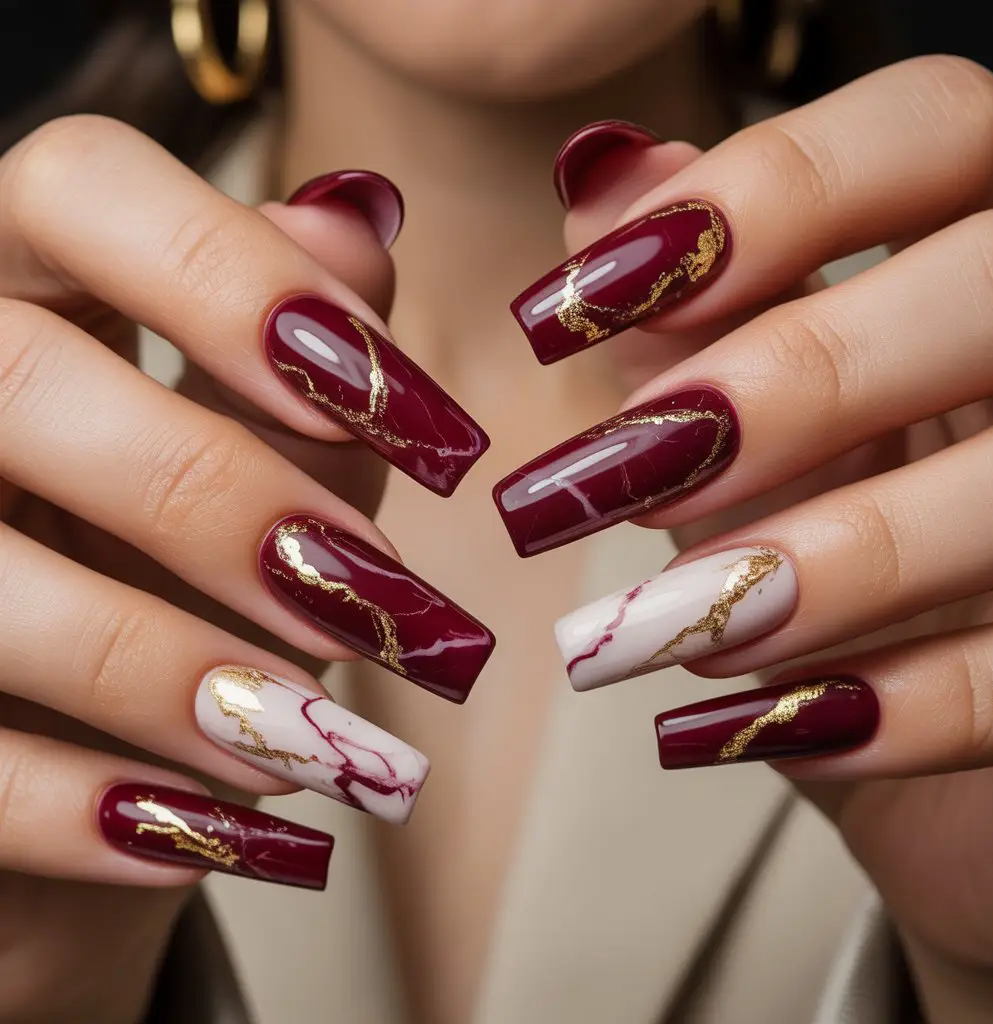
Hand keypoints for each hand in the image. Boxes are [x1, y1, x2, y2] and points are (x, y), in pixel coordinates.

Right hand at [0, 117, 489, 1021]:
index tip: (399, 403)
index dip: (241, 276)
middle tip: (391, 609)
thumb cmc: (189, 560)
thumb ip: (302, 339)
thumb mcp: (266, 441)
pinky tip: (237, 837)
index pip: (85, 184)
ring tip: (334, 749)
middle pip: (24, 376)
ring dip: (182, 680)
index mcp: (22, 282)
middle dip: (229, 500)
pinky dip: (103, 814)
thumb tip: (363, 221)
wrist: (87, 735)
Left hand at [494, 57, 992, 1020]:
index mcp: (975, 248)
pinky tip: (752, 730)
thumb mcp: (733, 429)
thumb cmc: (807, 547)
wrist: (894, 727)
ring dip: (823, 564)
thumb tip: (599, 178)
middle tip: (617, 473)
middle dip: (795, 378)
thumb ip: (681, 310)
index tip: (592, 291)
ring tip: (650, 633)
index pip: (930, 129)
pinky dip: (897, 707)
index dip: (773, 191)